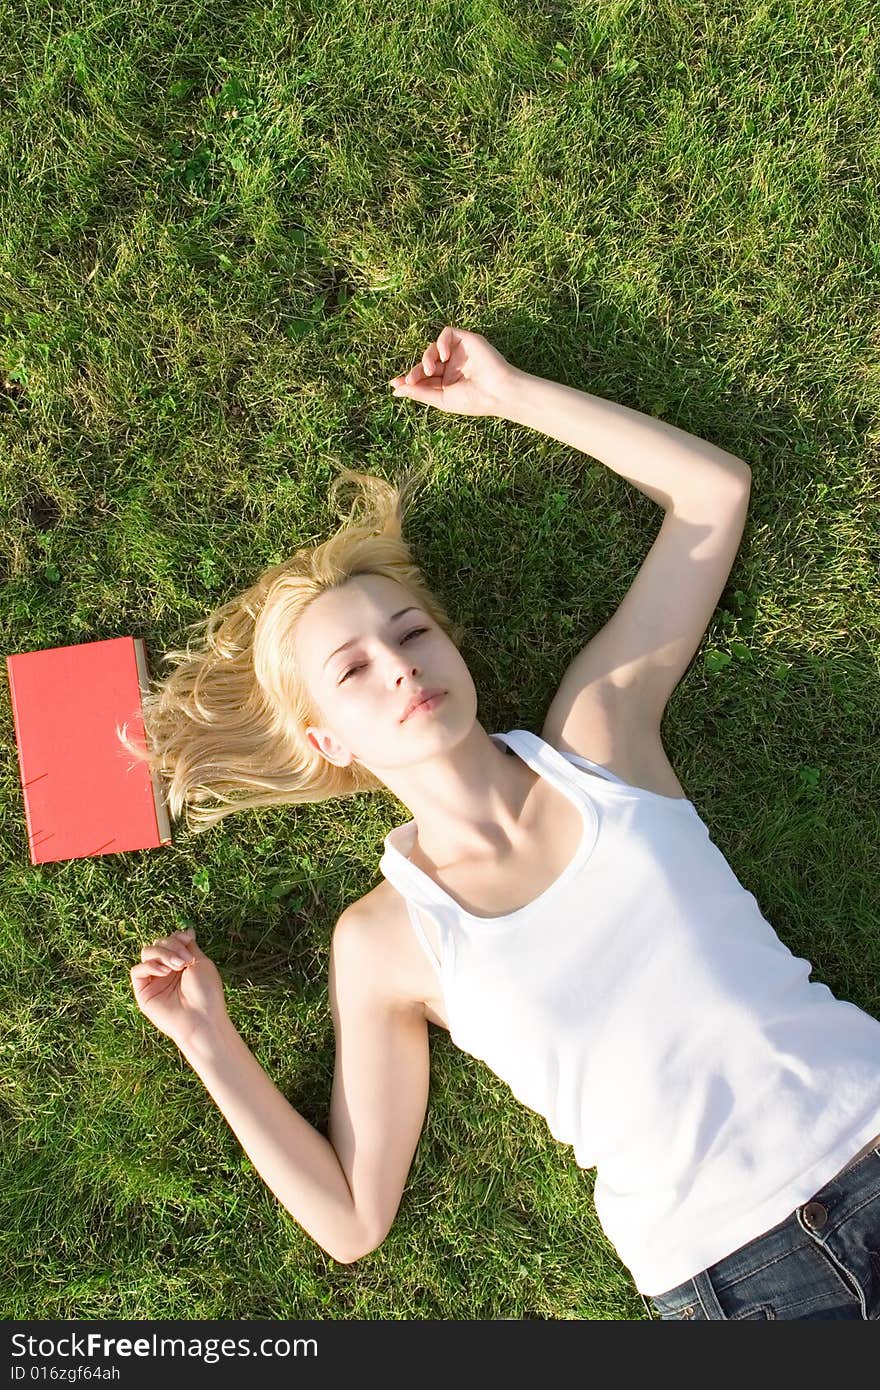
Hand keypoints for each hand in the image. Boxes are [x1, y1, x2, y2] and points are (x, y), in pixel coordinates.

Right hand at [130, 928, 229, 1051]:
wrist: (201, 1018)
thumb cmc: (206, 992)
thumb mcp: (201, 962)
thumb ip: (188, 947)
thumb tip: (185, 931)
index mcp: (181, 962)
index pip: (170, 940)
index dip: (176, 937)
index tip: (187, 938)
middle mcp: (166, 970)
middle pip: (158, 943)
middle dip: (171, 946)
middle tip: (185, 960)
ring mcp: (154, 980)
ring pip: (147, 953)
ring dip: (162, 954)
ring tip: (178, 966)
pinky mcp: (143, 992)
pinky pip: (137, 970)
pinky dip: (150, 966)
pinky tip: (164, 971)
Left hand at [388, 325, 518, 417]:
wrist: (498, 391)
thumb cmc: (473, 400)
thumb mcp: (441, 399)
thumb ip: (419, 392)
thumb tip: (395, 390)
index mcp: (447, 383)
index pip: (424, 378)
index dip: (410, 379)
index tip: (396, 383)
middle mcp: (452, 367)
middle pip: (426, 363)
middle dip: (416, 371)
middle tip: (411, 380)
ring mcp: (459, 353)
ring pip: (433, 348)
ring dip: (426, 358)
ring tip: (429, 370)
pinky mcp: (466, 340)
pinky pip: (446, 334)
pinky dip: (440, 343)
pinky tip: (443, 357)